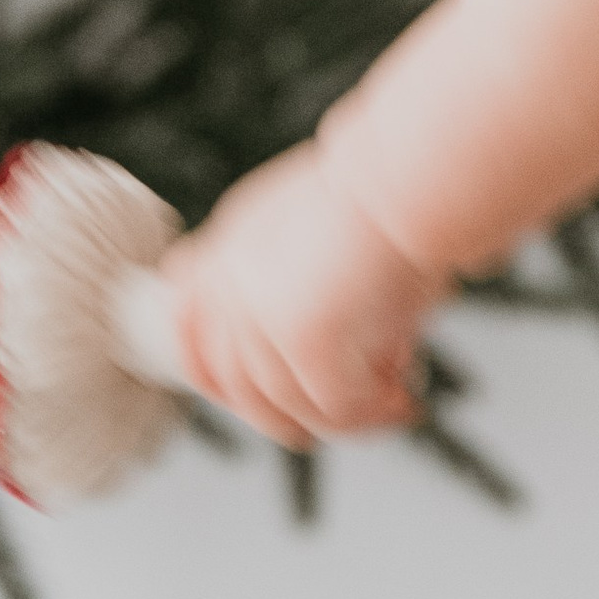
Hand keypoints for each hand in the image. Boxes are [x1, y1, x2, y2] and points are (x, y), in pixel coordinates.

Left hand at [161, 144, 444, 446]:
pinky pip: (333, 408)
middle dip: (284, 415)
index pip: (186, 315)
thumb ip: (309, 282)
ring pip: (285, 405)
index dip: (210, 367)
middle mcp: (232, 280)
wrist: (413, 176)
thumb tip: (349, 344)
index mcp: (233, 241)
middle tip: (334, 421)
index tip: (249, 396)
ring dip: (342, 418)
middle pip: (231, 381)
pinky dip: (372, 416)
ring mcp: (260, 314)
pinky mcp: (303, 340)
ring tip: (392, 406)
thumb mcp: (330, 232)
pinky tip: (405, 402)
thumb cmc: (393, 196)